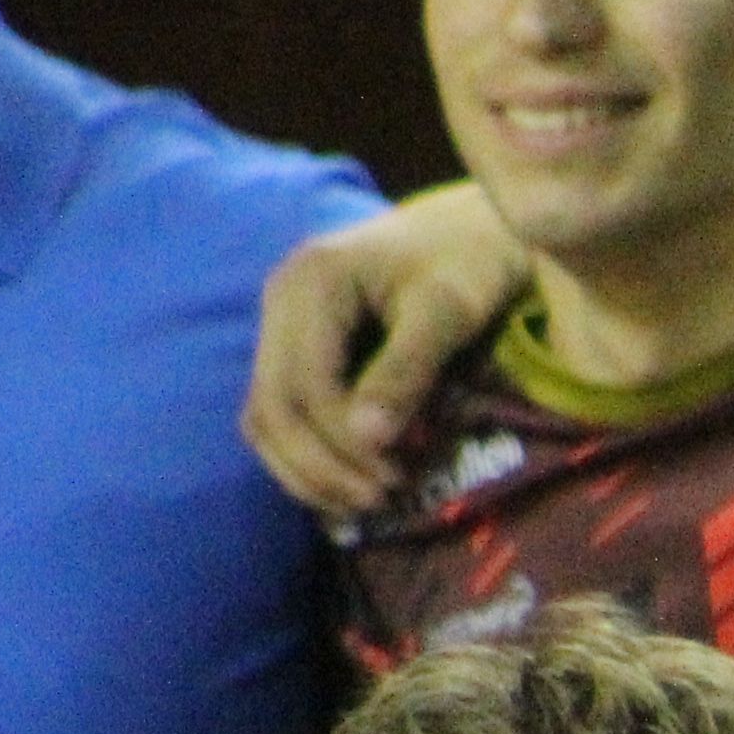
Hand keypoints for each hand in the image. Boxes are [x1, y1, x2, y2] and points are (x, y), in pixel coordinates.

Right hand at [244, 184, 527, 520]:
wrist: (468, 229)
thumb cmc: (469, 262)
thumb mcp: (448, 311)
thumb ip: (407, 369)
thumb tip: (368, 439)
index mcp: (312, 282)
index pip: (306, 384)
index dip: (342, 444)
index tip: (397, 480)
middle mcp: (280, 299)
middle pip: (272, 405)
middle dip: (322, 466)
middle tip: (383, 503)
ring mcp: (279, 322)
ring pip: (264, 415)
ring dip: (306, 470)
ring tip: (367, 504)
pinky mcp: (293, 345)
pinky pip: (279, 410)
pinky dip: (305, 454)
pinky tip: (348, 483)